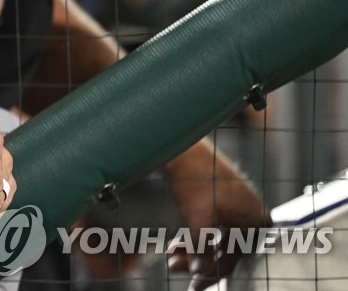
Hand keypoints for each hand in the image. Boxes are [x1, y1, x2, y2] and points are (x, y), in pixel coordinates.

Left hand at [164, 139, 269, 289]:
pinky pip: (215, 228)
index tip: (193, 286)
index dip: (211, 274)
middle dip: (197, 259)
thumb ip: (199, 246)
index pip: (232, 258)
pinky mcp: (228, 204)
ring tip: (171, 256)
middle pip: (225, 249)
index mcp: (255, 219)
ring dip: (194, 249)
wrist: (182, 150)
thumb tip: (198, 270)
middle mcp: (254, 215)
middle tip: (175, 268)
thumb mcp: (196, 218)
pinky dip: (197, 236)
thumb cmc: (192, 180)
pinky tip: (177, 244)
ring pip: (217, 239)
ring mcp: (242, 209)